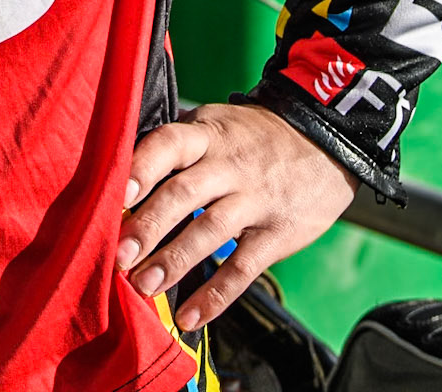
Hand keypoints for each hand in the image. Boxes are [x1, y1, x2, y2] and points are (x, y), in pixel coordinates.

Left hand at [118, 102, 355, 331]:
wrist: (324, 141)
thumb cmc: (251, 137)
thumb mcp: (216, 124)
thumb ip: (178, 146)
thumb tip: (120, 175)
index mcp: (207, 134)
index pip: (169, 144)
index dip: (142, 167)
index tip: (117, 194)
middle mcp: (228, 165)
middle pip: (183, 193)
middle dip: (148, 226)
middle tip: (117, 256)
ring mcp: (254, 199)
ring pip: (210, 232)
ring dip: (174, 261)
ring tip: (143, 287)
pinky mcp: (276, 233)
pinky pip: (243, 268)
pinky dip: (215, 296)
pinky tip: (188, 318)